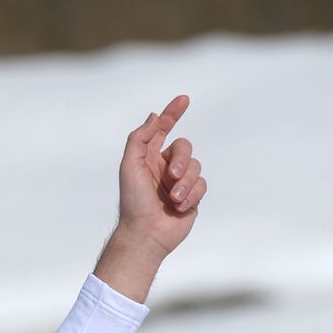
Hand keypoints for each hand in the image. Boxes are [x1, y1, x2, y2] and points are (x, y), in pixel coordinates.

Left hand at [117, 95, 206, 256]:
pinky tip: (180, 206)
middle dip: (181, 160)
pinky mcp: (191, 195)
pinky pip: (202, 184)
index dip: (172, 113)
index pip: (162, 129)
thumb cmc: (134, 202)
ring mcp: (179, 181)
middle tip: (172, 177)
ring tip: (173, 198)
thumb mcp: (130, 166)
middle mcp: (164, 166)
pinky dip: (192, 194)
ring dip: (185, 183)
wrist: (146, 234)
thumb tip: (153, 117)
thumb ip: (139, 140)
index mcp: (147, 157)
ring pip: (196, 167)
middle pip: (184, 147)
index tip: (184, 99)